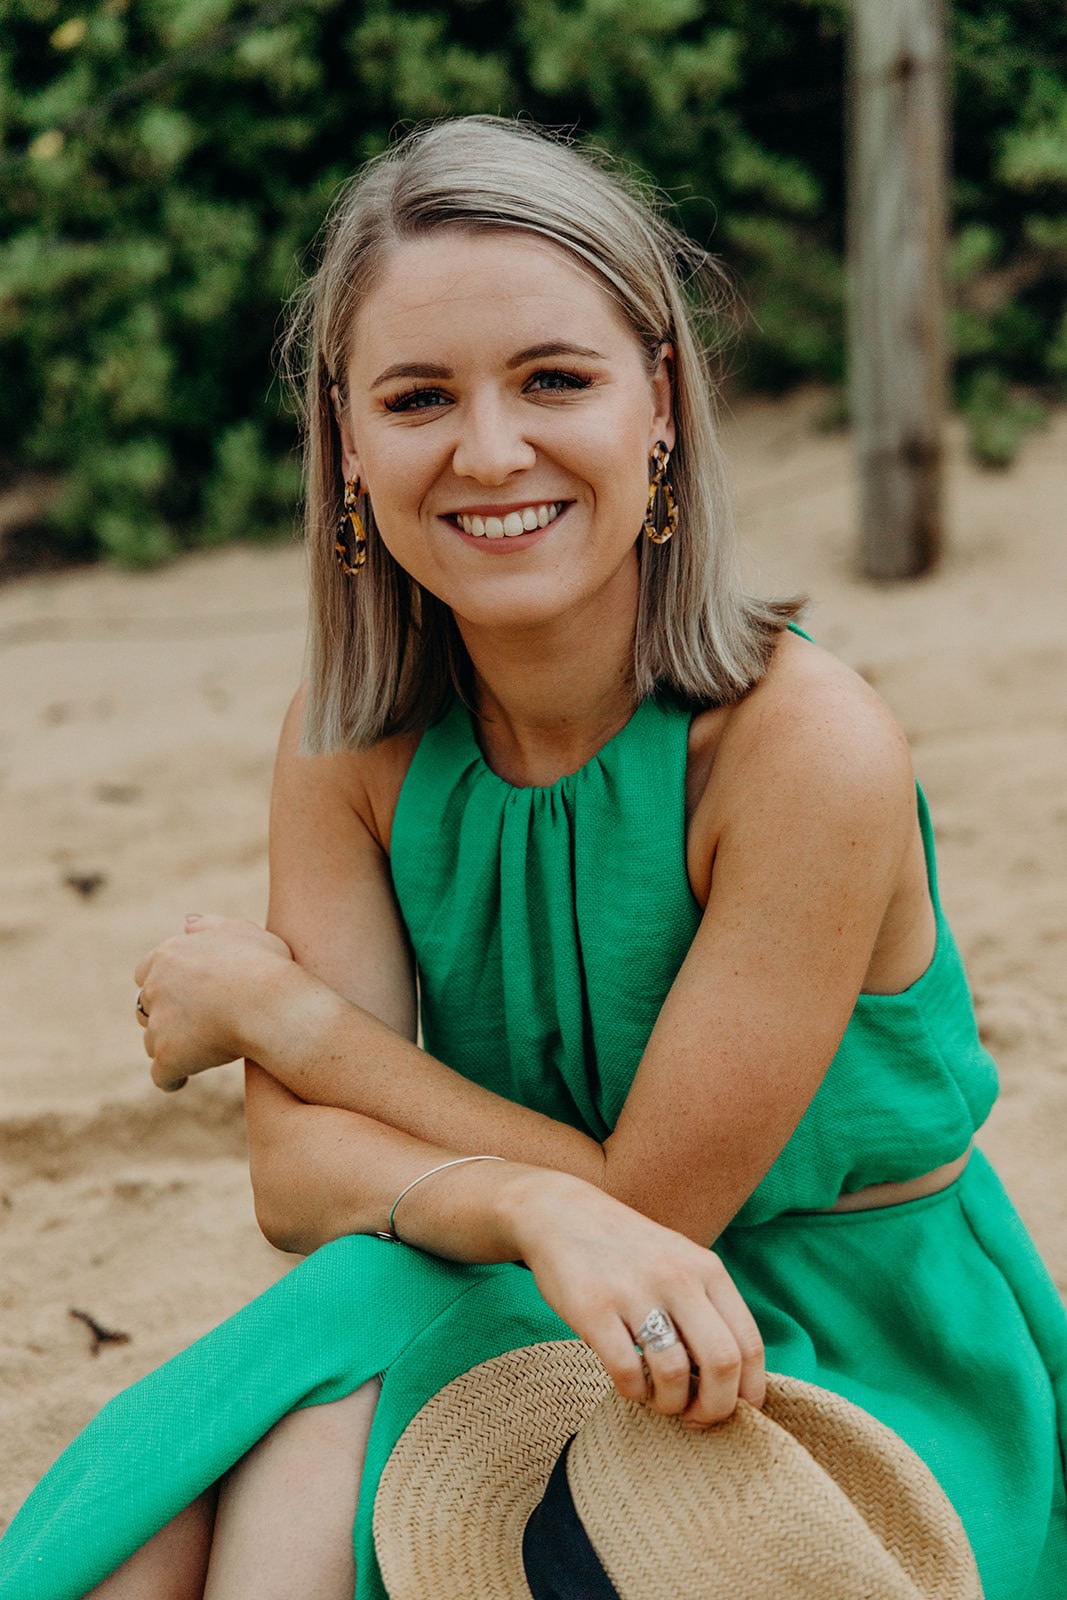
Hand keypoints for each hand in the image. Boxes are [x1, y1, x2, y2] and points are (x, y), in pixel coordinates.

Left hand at [134, 913, 293, 1091]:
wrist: (270, 1003)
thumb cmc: (265, 965)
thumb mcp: (242, 931)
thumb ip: (212, 926)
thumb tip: (187, 922)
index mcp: (169, 955)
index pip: (147, 972)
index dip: (168, 986)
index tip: (189, 996)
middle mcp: (155, 987)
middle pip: (146, 1007)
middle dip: (165, 1016)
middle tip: (195, 1025)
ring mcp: (159, 1023)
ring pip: (152, 1041)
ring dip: (170, 1046)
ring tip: (196, 1052)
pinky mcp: (168, 1056)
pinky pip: (162, 1074)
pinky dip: (172, 1077)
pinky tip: (184, 1078)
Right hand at [509, 1171, 764, 1427]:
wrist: (562, 1213)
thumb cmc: (629, 1252)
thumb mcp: (680, 1263)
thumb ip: (709, 1310)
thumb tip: (735, 1384)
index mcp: (707, 1269)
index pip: (749, 1345)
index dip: (748, 1393)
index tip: (734, 1411)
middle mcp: (677, 1277)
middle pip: (723, 1363)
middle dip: (715, 1408)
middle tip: (697, 1418)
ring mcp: (635, 1291)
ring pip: (674, 1374)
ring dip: (670, 1404)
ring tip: (658, 1400)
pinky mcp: (593, 1308)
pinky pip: (626, 1372)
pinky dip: (633, 1392)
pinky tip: (629, 1384)